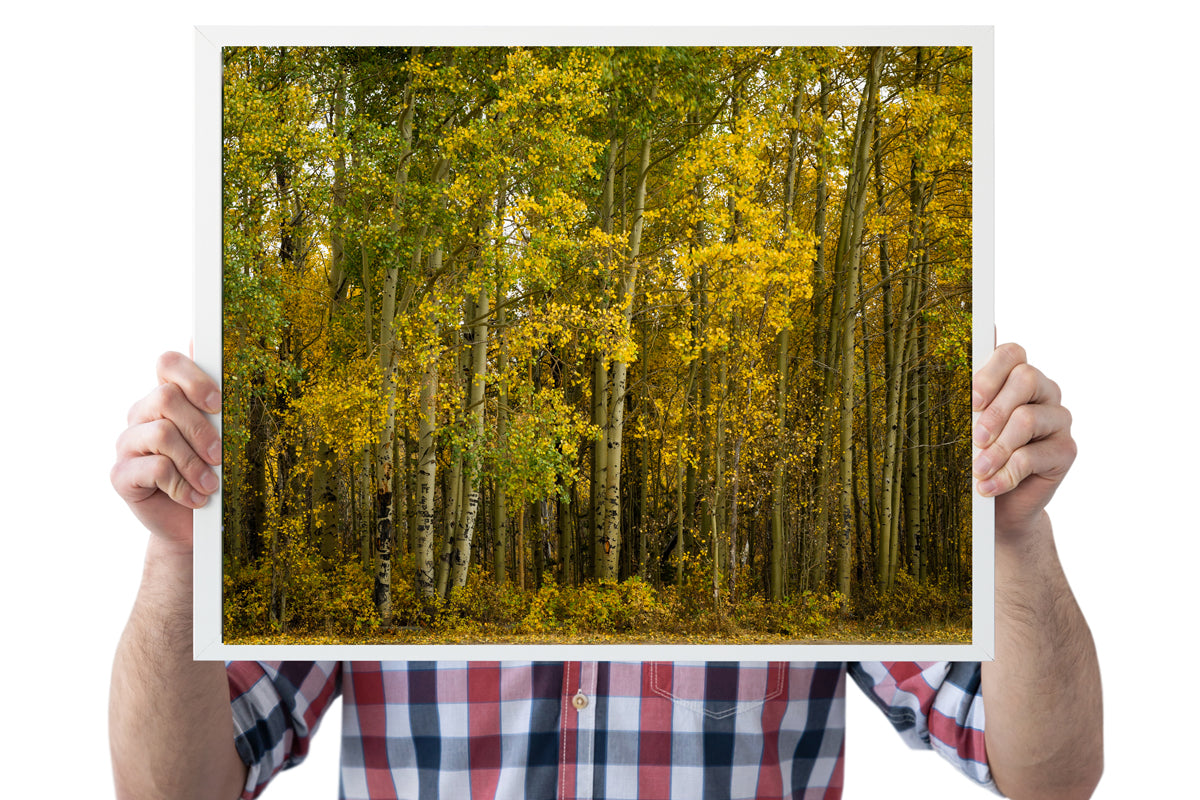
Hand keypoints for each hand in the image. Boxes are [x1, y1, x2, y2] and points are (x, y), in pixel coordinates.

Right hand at [110, 351, 221, 552]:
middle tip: (221, 454)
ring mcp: (128, 444)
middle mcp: (141, 414)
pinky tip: (195, 497)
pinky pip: (154, 468)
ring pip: (162, 433)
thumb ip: (216, 400)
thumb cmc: (211, 473)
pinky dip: (182, 484)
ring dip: (194, 461)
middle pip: (167, 398)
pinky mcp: (121, 475)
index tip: (218, 404)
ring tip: (211, 484)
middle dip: (201, 428)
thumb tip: (212, 349)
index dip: (193, 378)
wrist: (193, 524)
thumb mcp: (221, 436)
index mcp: (166, 397)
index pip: (167, 363)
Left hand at [972, 343, 1075, 538]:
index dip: (990, 373)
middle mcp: (1043, 391)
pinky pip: (1034, 456)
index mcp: (1015, 376)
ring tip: (977, 470)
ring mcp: (1057, 419)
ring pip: (1027, 419)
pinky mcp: (1066, 450)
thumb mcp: (964, 426)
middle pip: (1026, 378)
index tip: (971, 402)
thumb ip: (964, 398)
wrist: (997, 504)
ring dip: (997, 448)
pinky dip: (1006, 473)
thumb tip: (947, 364)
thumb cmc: (975, 456)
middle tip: (974, 439)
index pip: (1011, 353)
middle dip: (994, 411)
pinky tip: (988, 486)